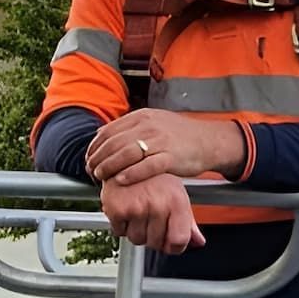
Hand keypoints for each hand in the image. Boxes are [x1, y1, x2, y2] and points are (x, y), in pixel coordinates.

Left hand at [85, 109, 245, 183]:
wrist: (209, 140)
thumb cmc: (179, 135)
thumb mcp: (153, 122)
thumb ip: (129, 128)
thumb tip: (101, 134)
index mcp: (141, 117)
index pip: (108, 131)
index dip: (94, 147)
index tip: (88, 158)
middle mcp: (148, 126)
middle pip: (113, 143)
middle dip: (98, 159)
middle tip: (91, 171)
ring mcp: (160, 141)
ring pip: (126, 154)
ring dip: (109, 167)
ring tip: (100, 176)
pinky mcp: (171, 157)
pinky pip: (146, 167)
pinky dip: (131, 174)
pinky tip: (121, 181)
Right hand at [100, 174, 204, 254]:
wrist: (127, 158)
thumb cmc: (155, 178)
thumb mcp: (177, 196)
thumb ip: (189, 223)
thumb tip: (198, 242)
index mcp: (176, 202)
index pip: (179, 241)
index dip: (174, 247)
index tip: (169, 244)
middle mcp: (158, 205)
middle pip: (155, 243)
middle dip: (152, 237)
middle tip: (149, 220)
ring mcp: (136, 207)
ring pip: (136, 239)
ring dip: (136, 231)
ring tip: (137, 213)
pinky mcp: (117, 209)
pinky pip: (119, 231)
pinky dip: (120, 225)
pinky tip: (125, 209)